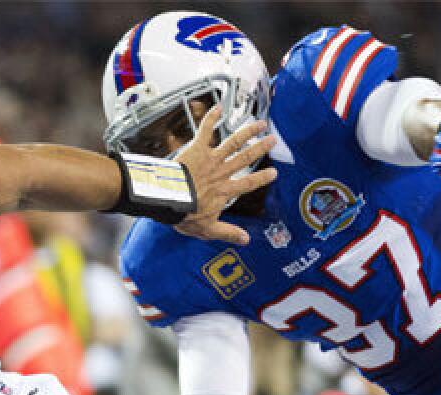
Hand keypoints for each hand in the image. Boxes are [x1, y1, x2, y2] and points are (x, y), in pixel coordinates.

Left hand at [174, 106, 277, 245]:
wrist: (166, 199)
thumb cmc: (184, 214)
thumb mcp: (207, 229)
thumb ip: (228, 233)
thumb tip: (246, 241)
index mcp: (225, 191)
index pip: (248, 183)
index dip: (262, 178)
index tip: (274, 172)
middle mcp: (221, 172)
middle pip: (245, 158)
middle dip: (260, 148)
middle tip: (273, 139)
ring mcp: (210, 158)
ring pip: (233, 142)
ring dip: (247, 132)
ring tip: (259, 123)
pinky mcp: (196, 149)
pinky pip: (205, 131)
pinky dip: (211, 118)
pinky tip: (218, 107)